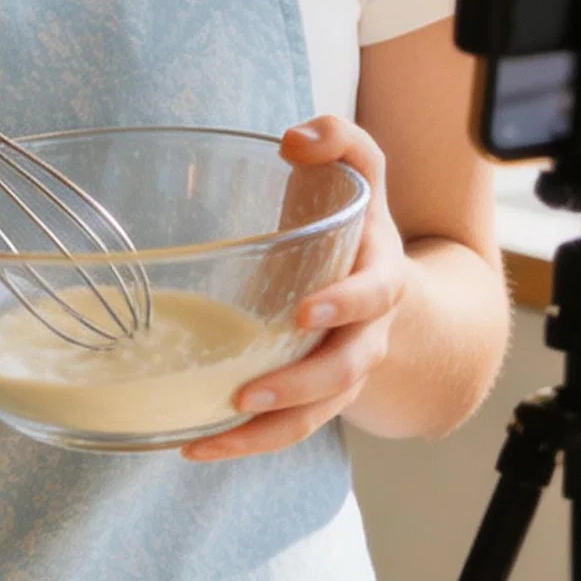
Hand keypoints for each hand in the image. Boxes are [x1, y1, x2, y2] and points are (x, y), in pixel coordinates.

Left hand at [181, 115, 406, 461]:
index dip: (345, 304)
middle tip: (249, 393)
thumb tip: (296, 138)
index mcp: (380, 279)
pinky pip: (284, 431)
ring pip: (312, 417)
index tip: (305, 310)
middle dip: (299, 387)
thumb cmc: (356, 222)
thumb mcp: (360, 174)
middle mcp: (366, 336)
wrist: (387, 287)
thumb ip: (340, 140)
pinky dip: (243, 442)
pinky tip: (193, 441)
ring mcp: (341, 375)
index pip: (373, 295)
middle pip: (344, 372)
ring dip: (263, 432)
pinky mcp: (311, 399)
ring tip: (208, 434)